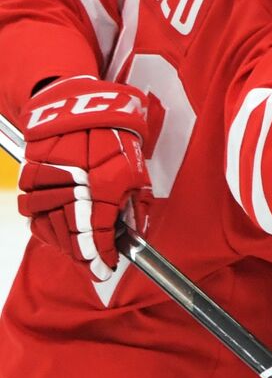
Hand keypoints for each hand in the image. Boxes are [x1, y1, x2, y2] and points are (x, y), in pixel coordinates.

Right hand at [17, 76, 154, 280]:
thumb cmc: (115, 139)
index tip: (106, 268)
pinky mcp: (29, 177)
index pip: (97, 235)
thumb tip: (135, 235)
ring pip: (49, 229)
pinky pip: (32, 214)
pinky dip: (45, 226)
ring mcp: (48, 183)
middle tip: (91, 263)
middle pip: (71, 238)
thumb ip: (136, 206)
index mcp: (103, 187)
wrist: (82, 108)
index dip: (101, 257)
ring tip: (76, 246)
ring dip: (63, 243)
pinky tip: (58, 228)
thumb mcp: (136, 172)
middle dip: (83, 256)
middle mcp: (73, 187)